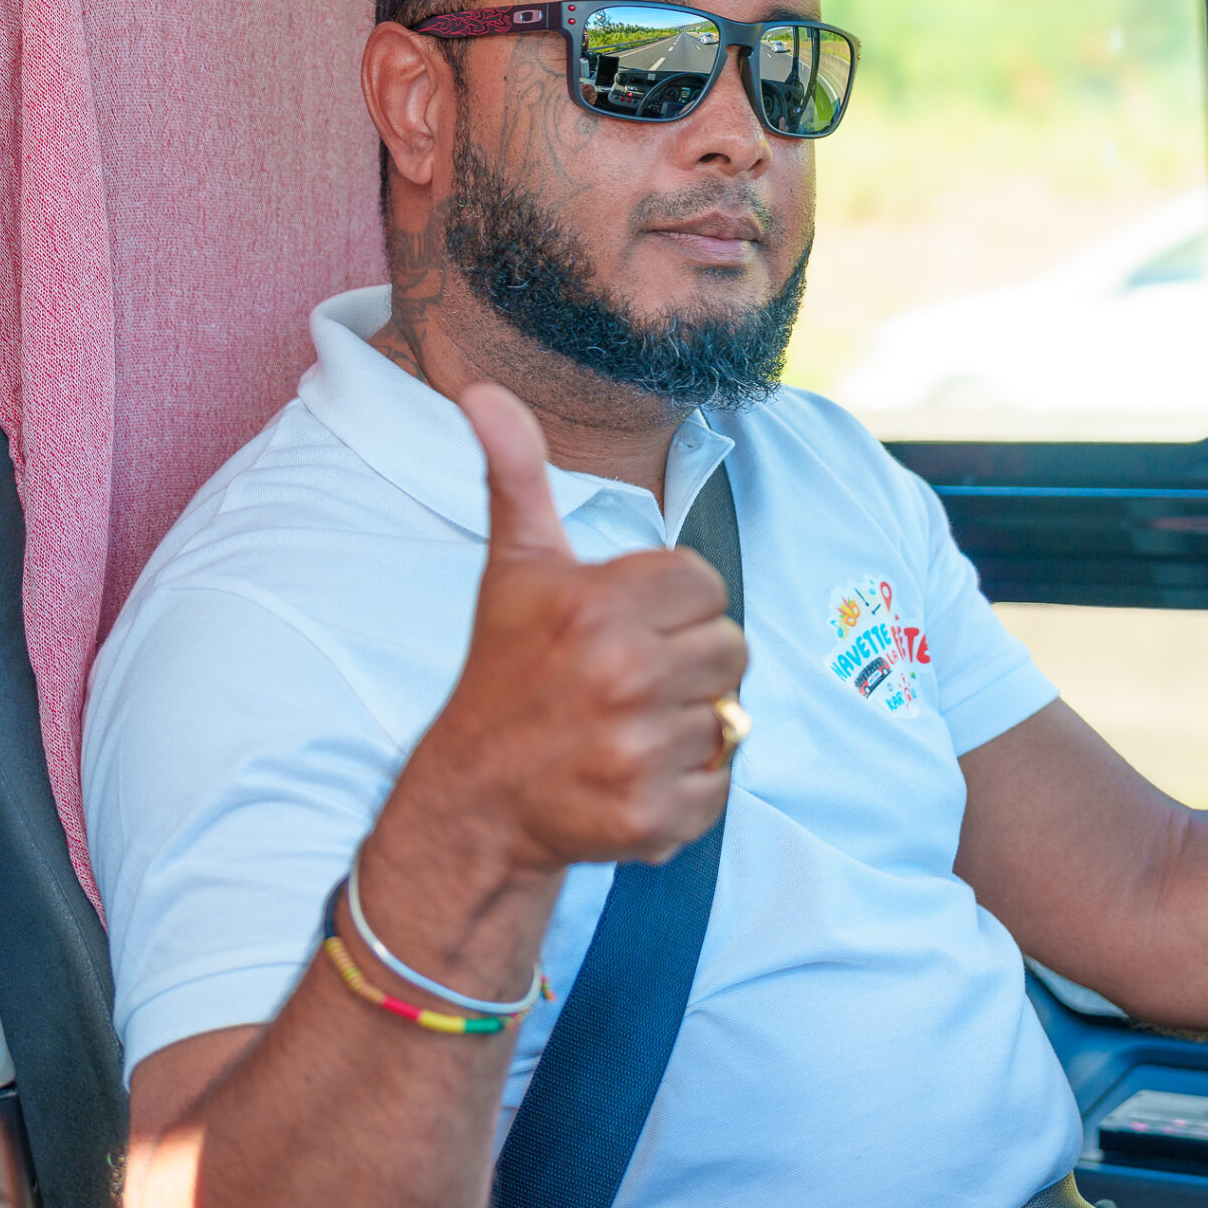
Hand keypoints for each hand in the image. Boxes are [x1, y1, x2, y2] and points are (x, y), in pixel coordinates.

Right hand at [391, 383, 742, 879]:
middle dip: (689, 664)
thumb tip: (482, 391)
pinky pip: (720, 787)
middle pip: (730, 649)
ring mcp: (639, 750)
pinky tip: (632, 779)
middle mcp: (623, 674)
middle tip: (628, 683)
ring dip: (688, 728)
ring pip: (728, 719)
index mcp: (600, 605)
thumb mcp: (514, 567)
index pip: (705, 585)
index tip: (625, 628)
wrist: (477, 797)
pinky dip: (687, 791)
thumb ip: (515, 475)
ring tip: (627, 729)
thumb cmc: (506, 672)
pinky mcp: (652, 816)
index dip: (673, 606)